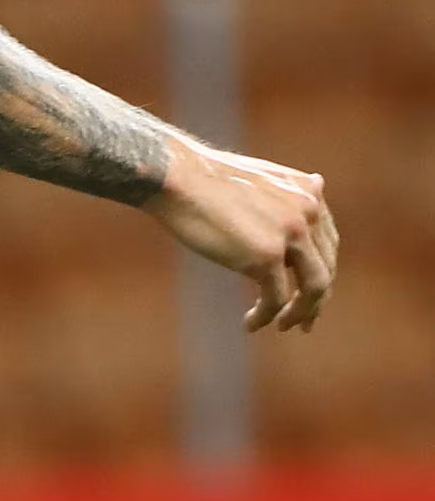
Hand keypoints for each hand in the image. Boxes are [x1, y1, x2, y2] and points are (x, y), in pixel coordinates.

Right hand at [144, 136, 336, 331]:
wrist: (173, 174)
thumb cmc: (202, 175)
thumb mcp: (258, 176)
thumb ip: (288, 190)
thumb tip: (319, 183)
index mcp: (308, 191)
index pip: (327, 243)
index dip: (321, 270)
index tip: (308, 291)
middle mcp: (308, 211)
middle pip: (325, 268)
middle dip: (315, 300)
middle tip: (303, 321)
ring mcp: (291, 234)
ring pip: (312, 288)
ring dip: (300, 313)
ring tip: (283, 325)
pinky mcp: (266, 256)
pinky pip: (276, 298)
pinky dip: (266, 316)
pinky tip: (251, 323)